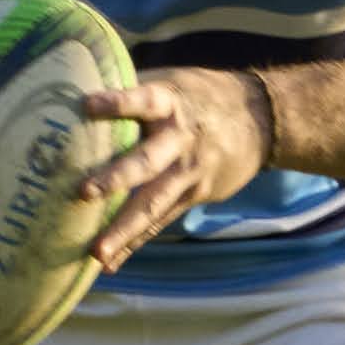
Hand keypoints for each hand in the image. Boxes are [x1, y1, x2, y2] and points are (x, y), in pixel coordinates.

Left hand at [73, 69, 274, 271]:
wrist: (262, 120)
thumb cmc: (202, 96)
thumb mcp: (175, 82)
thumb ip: (135, 88)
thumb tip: (82, 80)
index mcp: (171, 104)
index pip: (144, 100)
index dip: (118, 102)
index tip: (87, 105)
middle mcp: (180, 140)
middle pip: (147, 161)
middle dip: (116, 178)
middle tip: (83, 193)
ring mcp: (188, 173)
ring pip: (153, 203)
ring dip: (123, 230)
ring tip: (96, 253)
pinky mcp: (192, 195)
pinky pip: (160, 221)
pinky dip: (135, 243)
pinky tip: (111, 264)